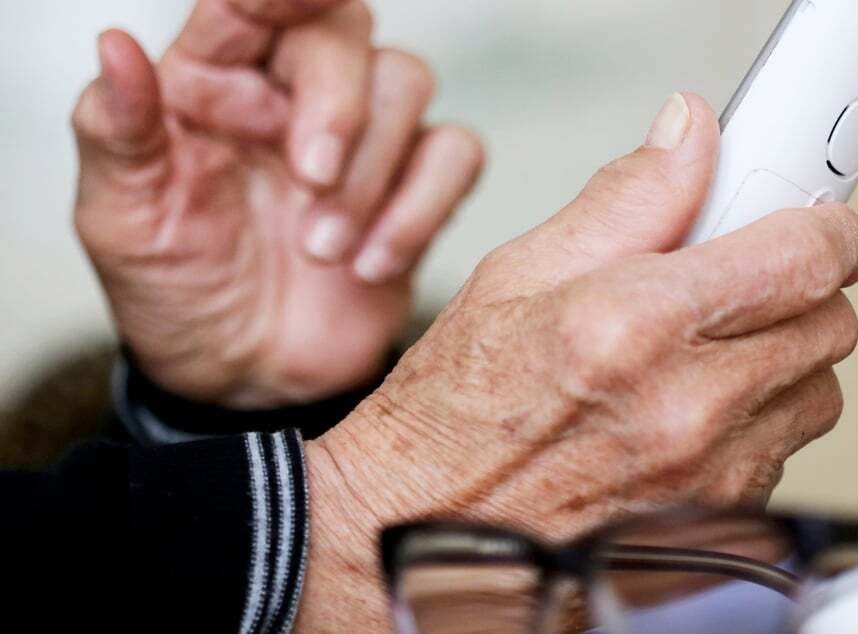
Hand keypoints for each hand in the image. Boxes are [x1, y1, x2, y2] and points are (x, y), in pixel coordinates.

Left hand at [72, 0, 482, 407]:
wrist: (245, 378)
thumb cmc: (179, 292)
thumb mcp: (122, 221)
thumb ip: (117, 131)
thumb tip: (115, 45)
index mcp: (213, 82)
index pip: (252, 3)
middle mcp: (292, 96)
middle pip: (348, 31)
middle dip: (339, 106)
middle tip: (310, 180)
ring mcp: (362, 141)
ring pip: (409, 85)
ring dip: (373, 174)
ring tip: (323, 251)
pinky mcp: (412, 190)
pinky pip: (456, 154)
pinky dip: (424, 206)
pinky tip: (373, 265)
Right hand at [297, 93, 857, 629]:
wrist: (424, 522)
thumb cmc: (454, 411)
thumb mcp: (516, 274)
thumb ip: (623, 199)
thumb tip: (688, 138)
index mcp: (633, 327)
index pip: (803, 257)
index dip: (825, 227)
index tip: (812, 221)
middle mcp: (684, 410)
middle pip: (828, 324)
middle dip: (795, 289)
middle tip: (735, 279)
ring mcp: (707, 477)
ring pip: (814, 391)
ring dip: (777, 357)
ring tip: (698, 350)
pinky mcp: (714, 522)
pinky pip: (782, 451)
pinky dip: (753, 419)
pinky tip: (682, 409)